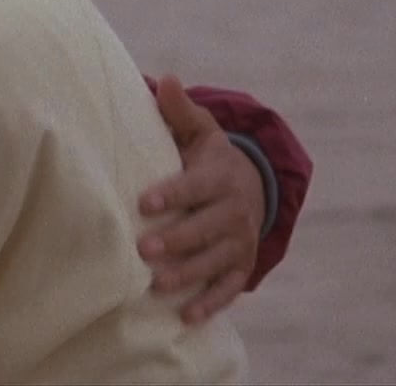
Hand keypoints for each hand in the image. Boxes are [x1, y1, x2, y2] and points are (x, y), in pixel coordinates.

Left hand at [136, 74, 261, 323]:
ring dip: (188, 273)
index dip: (172, 193)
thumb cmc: (209, 159)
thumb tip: (164, 79)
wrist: (251, 187)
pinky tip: (187, 316)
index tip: (144, 202)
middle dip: (177, 239)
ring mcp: (240, 241)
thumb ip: (179, 112)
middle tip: (144, 249)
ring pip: (215, 260)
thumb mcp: (200, 133)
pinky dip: (210, 303)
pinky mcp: (241, 267)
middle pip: (206, 227)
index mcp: (221, 176)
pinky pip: (228, 288)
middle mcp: (235, 210)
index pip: (196, 185)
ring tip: (156, 284)